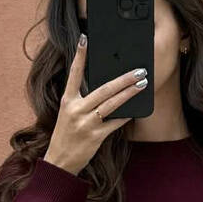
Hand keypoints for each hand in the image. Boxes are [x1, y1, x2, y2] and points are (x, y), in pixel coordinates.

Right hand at [44, 36, 147, 175]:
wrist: (59, 162)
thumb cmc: (66, 136)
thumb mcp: (69, 114)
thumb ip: (82, 100)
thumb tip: (107, 88)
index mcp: (67, 101)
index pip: (74, 73)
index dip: (80, 56)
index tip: (85, 39)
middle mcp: (75, 109)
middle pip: (104, 89)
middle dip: (123, 78)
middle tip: (139, 70)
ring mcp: (85, 123)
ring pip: (112, 103)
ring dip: (129, 93)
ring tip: (142, 84)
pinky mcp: (95, 136)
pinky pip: (114, 123)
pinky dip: (125, 115)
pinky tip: (135, 109)